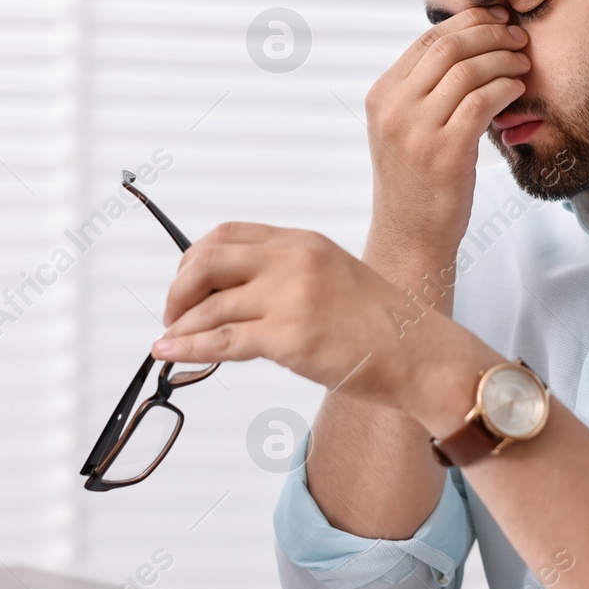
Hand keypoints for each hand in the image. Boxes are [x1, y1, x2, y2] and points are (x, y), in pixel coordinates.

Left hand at [151, 222, 498, 427]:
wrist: (420, 354)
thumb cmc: (385, 325)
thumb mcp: (335, 278)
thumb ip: (290, 275)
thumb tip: (238, 295)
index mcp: (304, 242)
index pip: (228, 235)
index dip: (195, 257)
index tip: (187, 282)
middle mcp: (293, 261)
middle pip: (208, 260)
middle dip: (179, 288)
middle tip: (173, 313)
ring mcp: (290, 297)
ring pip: (210, 306)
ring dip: (180, 325)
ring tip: (169, 341)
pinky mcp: (288, 337)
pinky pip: (220, 340)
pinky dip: (187, 347)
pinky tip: (170, 353)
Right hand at [363, 6, 528, 279]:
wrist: (410, 238)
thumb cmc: (417, 183)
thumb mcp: (405, 129)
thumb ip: (423, 91)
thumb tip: (467, 47)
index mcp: (382, 95)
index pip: (427, 39)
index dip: (468, 22)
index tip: (497, 20)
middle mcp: (394, 108)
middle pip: (448, 47)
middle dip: (489, 34)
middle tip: (517, 37)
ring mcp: (417, 131)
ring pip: (467, 71)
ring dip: (503, 60)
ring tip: (522, 63)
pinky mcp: (445, 153)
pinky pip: (481, 102)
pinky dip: (505, 88)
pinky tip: (516, 90)